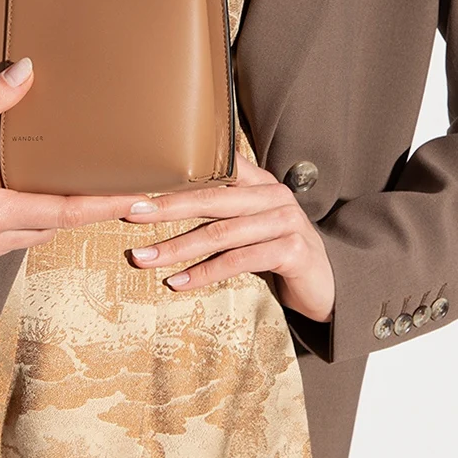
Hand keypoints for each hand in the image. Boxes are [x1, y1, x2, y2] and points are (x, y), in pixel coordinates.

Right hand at [0, 57, 154, 270]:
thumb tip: (25, 69)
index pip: (64, 213)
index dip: (104, 206)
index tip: (138, 203)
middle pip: (48, 230)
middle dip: (81, 215)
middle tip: (113, 202)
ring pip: (22, 240)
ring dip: (45, 222)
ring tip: (67, 201)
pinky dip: (14, 228)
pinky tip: (11, 210)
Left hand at [121, 152, 334, 321]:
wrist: (326, 286)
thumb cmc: (276, 255)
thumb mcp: (247, 228)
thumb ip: (218, 213)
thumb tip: (159, 210)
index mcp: (259, 182)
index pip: (214, 171)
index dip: (174, 177)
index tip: (137, 186)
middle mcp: (274, 195)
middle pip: (212, 198)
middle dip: (167, 207)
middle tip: (131, 214)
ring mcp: (285, 220)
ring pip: (221, 232)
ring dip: (177, 247)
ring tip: (144, 258)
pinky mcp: (292, 250)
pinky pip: (239, 260)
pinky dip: (205, 273)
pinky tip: (178, 282)